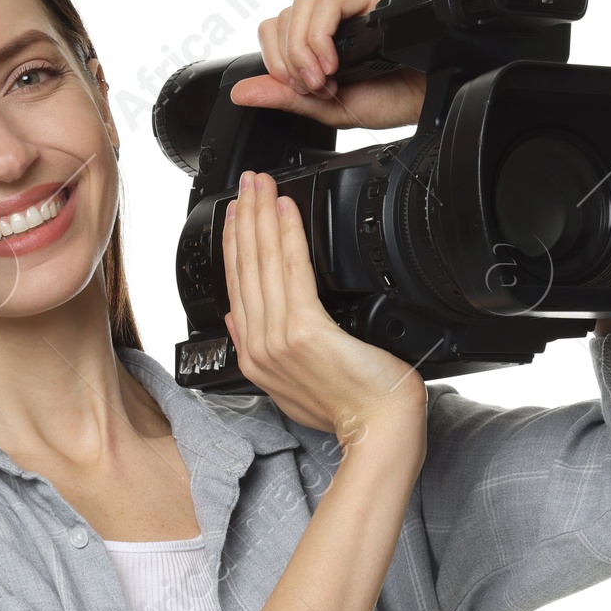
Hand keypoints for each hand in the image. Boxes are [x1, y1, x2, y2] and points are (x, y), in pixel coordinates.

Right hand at [222, 167, 426, 450]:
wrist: (377, 427)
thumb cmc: (350, 408)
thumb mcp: (291, 385)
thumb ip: (264, 351)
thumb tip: (237, 320)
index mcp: (254, 358)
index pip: (237, 288)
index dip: (234, 245)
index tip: (235, 215)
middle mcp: (259, 347)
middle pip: (245, 270)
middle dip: (243, 219)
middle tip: (245, 183)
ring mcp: (277, 340)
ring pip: (263, 265)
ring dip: (260, 217)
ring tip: (260, 185)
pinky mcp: (303, 331)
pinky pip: (292, 271)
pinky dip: (288, 235)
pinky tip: (285, 210)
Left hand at [227, 0, 425, 131]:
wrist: (426, 100)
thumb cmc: (389, 99)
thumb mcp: (324, 106)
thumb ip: (283, 96)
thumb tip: (240, 91)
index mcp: (322, 33)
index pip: (276, 28)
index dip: (276, 59)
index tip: (299, 88)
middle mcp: (336, 11)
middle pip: (283, 16)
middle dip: (288, 60)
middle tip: (313, 86)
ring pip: (300, 5)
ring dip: (302, 50)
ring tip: (325, 78)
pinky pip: (327, 2)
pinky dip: (320, 38)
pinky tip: (333, 63)